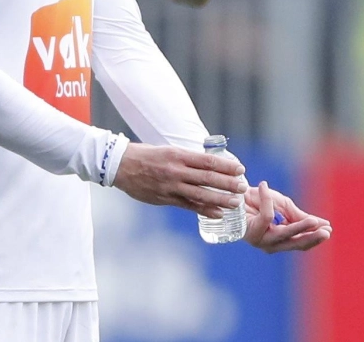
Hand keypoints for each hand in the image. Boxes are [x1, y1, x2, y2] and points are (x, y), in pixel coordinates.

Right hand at [113, 143, 247, 218]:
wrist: (120, 165)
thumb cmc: (145, 156)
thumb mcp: (167, 151)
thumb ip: (185, 160)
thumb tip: (206, 165)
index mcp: (178, 155)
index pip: (208, 161)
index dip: (226, 166)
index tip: (240, 169)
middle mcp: (176, 170)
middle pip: (208, 178)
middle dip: (228, 183)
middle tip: (243, 187)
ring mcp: (171, 186)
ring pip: (201, 194)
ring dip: (220, 199)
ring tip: (235, 202)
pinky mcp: (165, 198)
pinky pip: (188, 206)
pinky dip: (204, 210)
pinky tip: (218, 213)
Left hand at [243, 181, 330, 253]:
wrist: (236, 193)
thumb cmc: (259, 200)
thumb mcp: (283, 206)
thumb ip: (299, 216)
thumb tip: (323, 224)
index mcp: (281, 239)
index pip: (301, 242)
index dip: (314, 237)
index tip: (329, 229)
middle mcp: (271, 244)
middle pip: (295, 244)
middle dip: (311, 238)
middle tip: (326, 232)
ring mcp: (261, 240)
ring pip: (283, 234)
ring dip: (299, 227)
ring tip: (313, 221)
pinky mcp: (251, 230)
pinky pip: (267, 216)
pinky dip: (267, 200)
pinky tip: (265, 186)